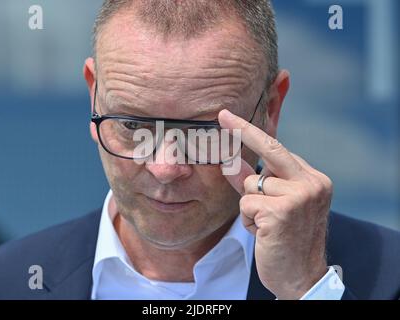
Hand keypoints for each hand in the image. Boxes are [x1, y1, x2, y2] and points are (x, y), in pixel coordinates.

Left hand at [219, 109, 331, 299]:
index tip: (231, 117)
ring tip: (265, 225)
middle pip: (270, 149)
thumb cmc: (286, 240)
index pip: (279, 149)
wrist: (300, 278)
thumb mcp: (272, 207)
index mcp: (314, 179)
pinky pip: (246, 203)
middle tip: (222, 115)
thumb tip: (230, 163)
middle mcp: (312, 183)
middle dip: (243, 131)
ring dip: (250, 206)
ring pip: (252, 184)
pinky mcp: (282, 211)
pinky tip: (263, 233)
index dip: (253, 133)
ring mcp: (300, 196)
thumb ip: (253, 182)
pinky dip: (247, 219)